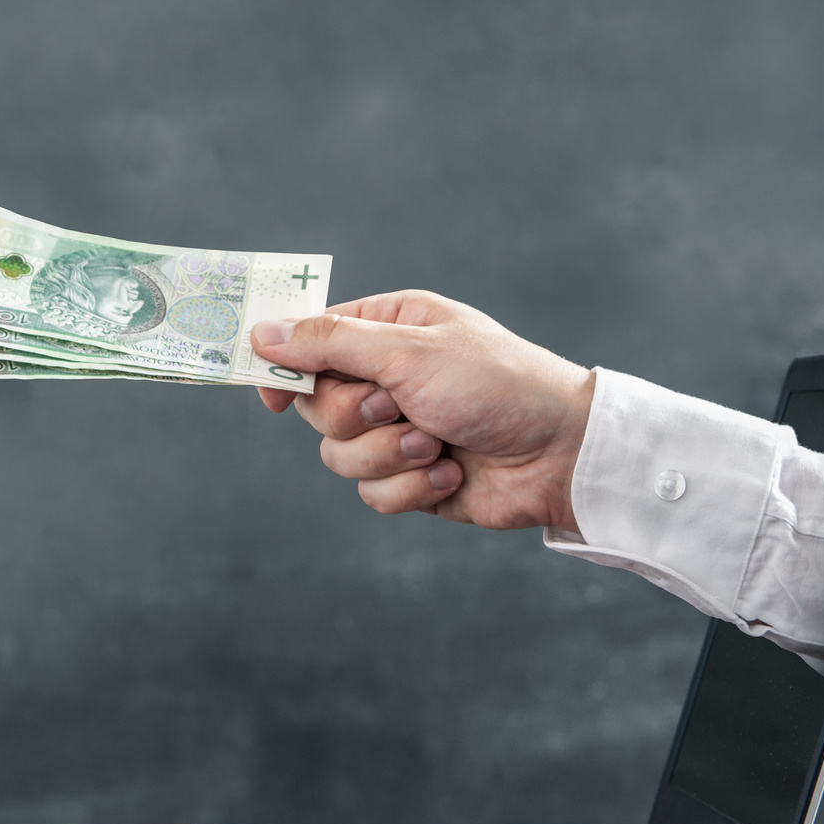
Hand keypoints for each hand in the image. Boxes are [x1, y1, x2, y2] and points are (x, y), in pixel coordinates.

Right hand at [251, 290, 595, 531]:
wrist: (561, 454)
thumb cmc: (498, 384)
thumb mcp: (408, 351)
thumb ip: (329, 342)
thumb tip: (261, 334)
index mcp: (387, 330)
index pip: (310, 342)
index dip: (284, 367)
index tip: (270, 394)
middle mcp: (387, 378)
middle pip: (316, 407)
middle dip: (355, 417)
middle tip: (396, 407)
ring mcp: (397, 430)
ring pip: (338, 455)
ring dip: (388, 455)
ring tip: (436, 444)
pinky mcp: (410, 477)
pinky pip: (372, 493)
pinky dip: (411, 486)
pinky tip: (451, 472)